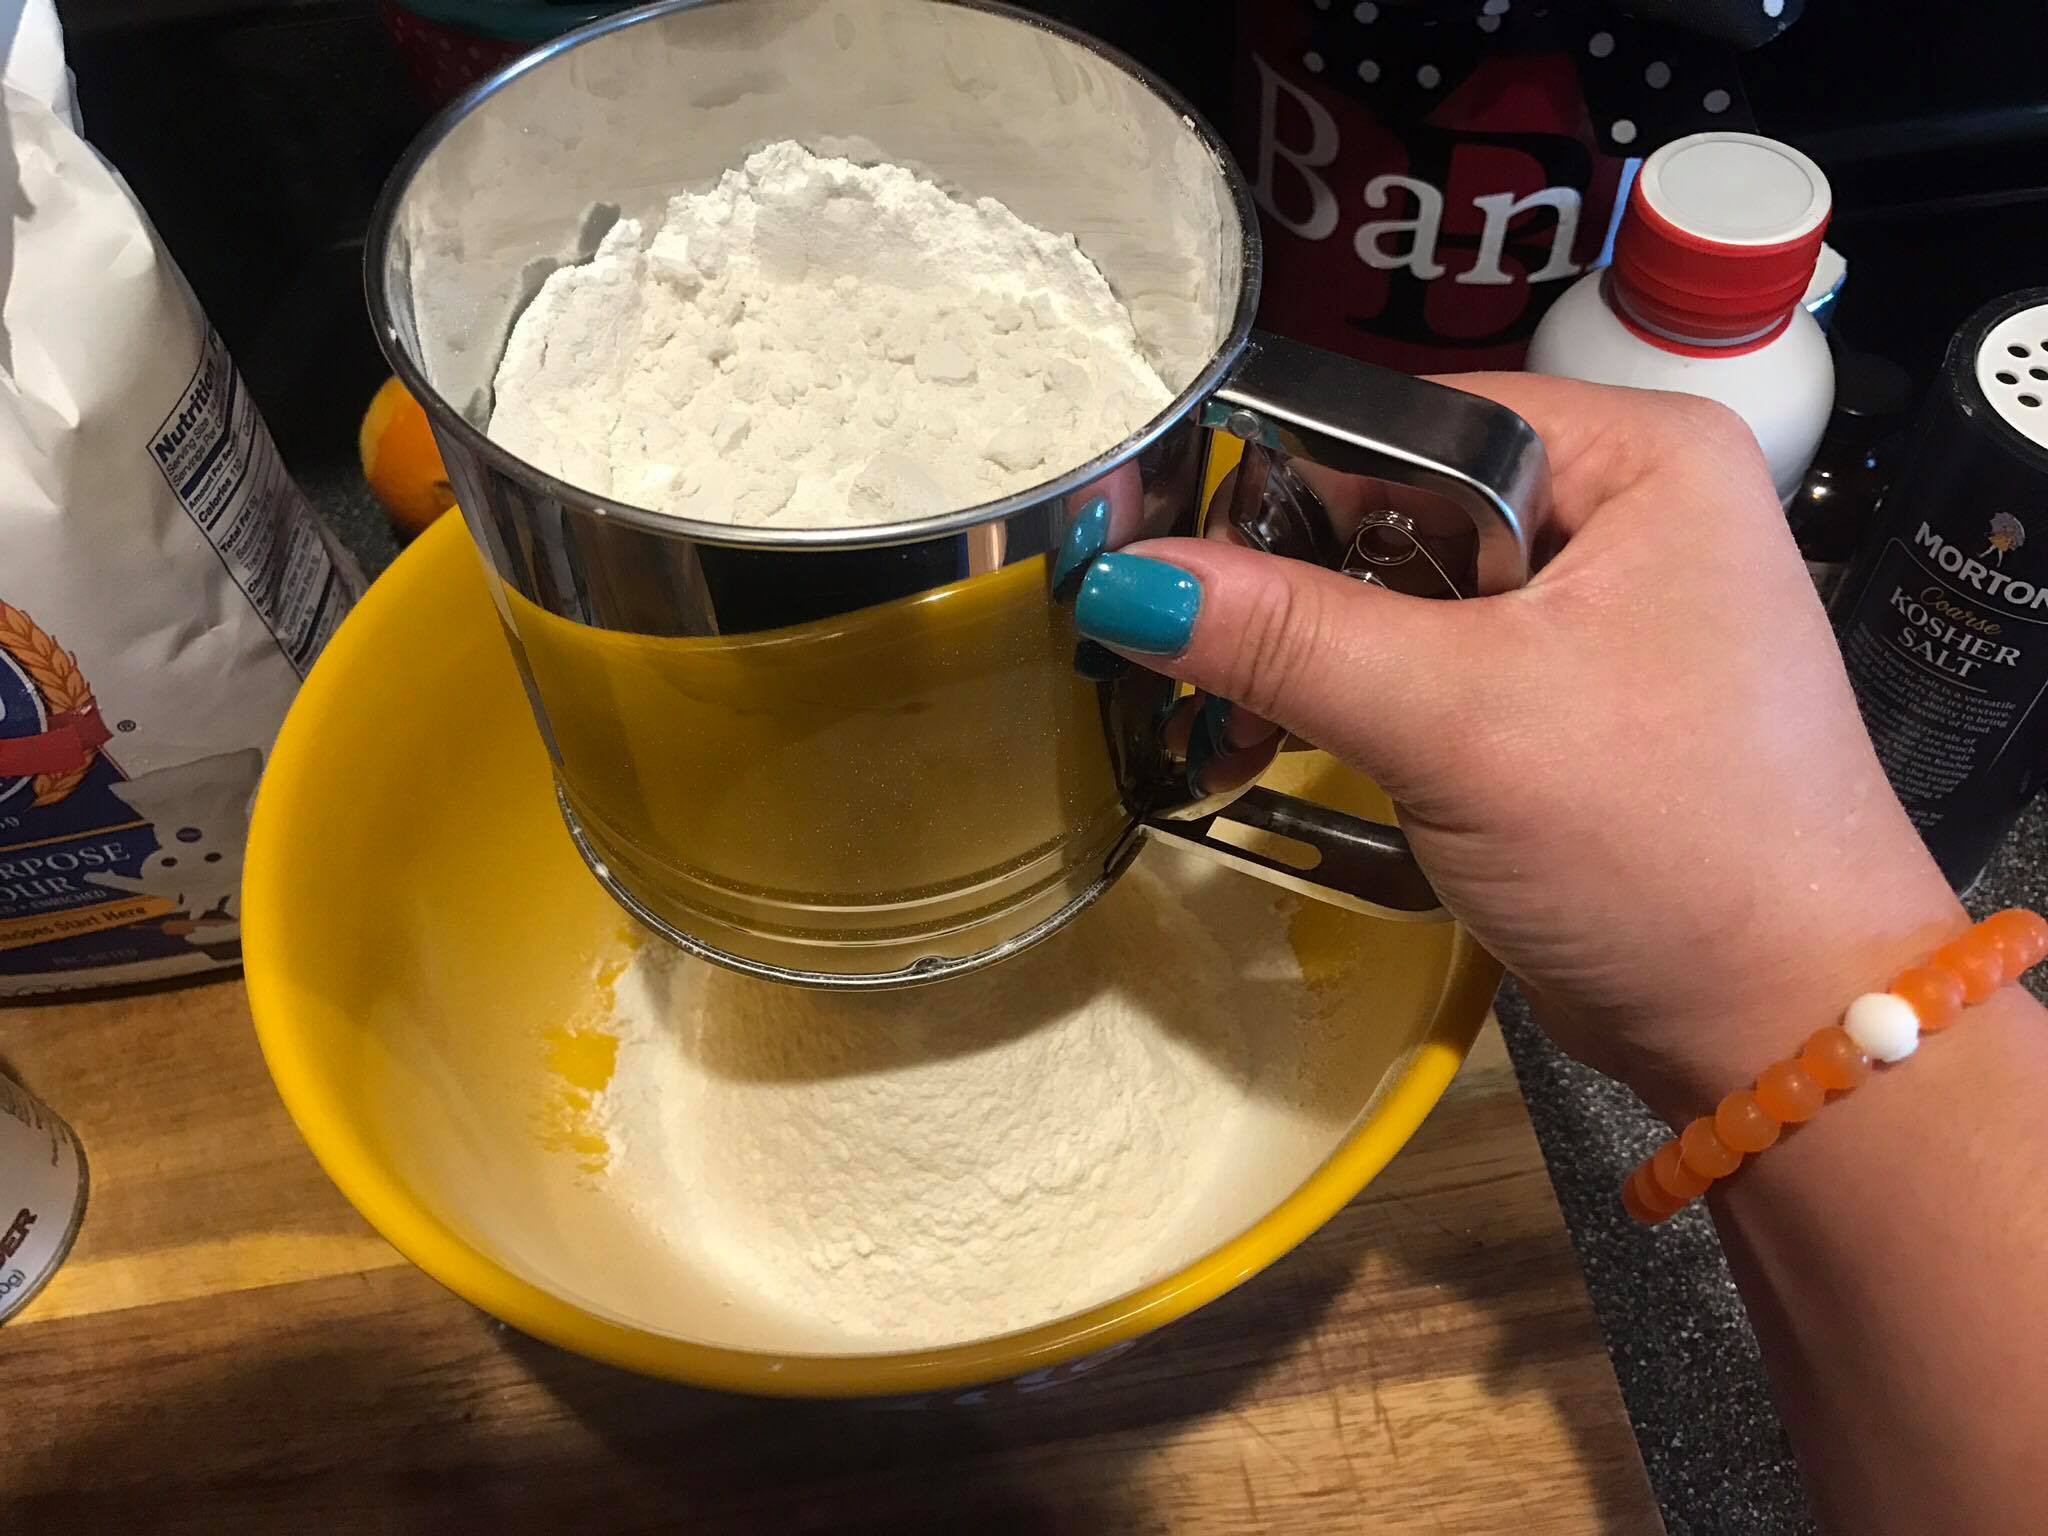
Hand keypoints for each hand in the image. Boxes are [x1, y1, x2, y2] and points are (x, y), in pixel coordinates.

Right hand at [1073, 374, 1965, 1117]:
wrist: (1783, 1026)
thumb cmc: (1658, 843)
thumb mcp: (1458, 721)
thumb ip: (1288, 637)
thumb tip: (1118, 577)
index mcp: (1637, 454)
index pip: (1411, 421)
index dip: (1285, 489)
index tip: (1177, 575)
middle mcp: (1626, 508)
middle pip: (1398, 506)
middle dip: (1291, 593)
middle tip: (1194, 677)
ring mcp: (1603, 609)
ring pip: (1404, 594)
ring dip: (1312, 662)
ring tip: (1233, 734)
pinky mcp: (1574, 700)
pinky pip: (1434, 667)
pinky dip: (1358, 706)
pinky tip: (1287, 751)